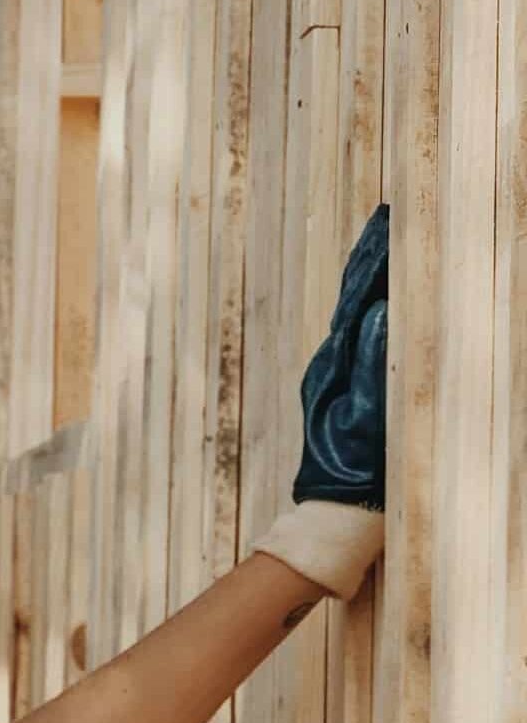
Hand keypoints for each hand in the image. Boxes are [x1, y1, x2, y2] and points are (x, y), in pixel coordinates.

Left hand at [292, 202, 388, 507]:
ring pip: (358, 311)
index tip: (387, 221)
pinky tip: (382, 291)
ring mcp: (339, 371)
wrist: (338, 508)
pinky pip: (362, 334)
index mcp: (339, 360)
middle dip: (372, 257)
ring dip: (372, 275)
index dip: (375, 259)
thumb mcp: (363, 415)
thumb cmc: (353, 467)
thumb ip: (370, 364)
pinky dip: (372, 305)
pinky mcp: (346, 385)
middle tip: (387, 215)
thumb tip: (377, 312)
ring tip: (384, 236)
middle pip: (356, 295)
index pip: (360, 296)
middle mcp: (335, 359)